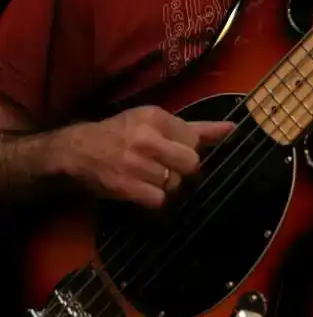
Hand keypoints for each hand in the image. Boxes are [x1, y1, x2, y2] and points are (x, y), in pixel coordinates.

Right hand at [56, 105, 234, 207]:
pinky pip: (159, 199)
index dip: (188, 149)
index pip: (195, 140)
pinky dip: (156, 199)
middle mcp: (147, 137)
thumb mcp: (154, 121)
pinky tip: (144, 190)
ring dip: (168, 185)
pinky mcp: (126, 186)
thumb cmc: (121, 133)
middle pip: (191, 163)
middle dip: (183, 169)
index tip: (174, 151)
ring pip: (176, 183)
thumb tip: (232, 128)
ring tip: (152, 178)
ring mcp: (136, 163)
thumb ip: (195, 127)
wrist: (77, 152)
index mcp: (155, 116)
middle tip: (168, 168)